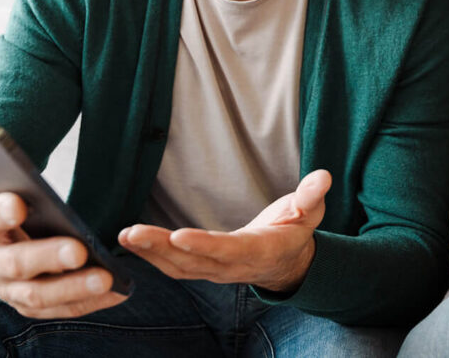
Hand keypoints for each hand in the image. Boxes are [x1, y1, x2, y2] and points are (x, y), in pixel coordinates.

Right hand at [0, 188, 125, 317]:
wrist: (1, 244)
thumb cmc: (15, 209)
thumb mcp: (9, 191)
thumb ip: (11, 177)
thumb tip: (3, 155)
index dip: (2, 212)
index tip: (19, 204)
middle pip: (17, 263)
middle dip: (49, 257)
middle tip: (80, 251)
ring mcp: (8, 290)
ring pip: (38, 295)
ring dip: (74, 288)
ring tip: (107, 279)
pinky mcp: (30, 307)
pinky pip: (61, 310)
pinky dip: (89, 303)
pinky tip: (118, 292)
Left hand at [119, 169, 330, 293]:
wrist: (288, 262)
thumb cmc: (295, 231)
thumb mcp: (309, 212)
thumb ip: (312, 196)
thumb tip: (323, 177)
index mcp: (259, 251)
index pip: (229, 250)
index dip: (205, 245)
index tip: (179, 235)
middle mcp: (233, 267)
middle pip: (194, 262)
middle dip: (162, 249)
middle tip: (134, 233)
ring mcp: (216, 271)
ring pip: (179, 267)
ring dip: (150, 253)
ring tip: (126, 235)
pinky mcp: (203, 268)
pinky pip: (174, 267)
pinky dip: (151, 256)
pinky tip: (131, 242)